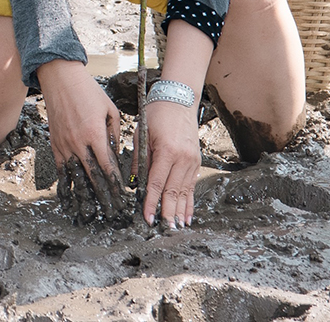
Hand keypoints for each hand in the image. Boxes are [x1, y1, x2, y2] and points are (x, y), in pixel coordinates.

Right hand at [37, 59, 126, 220]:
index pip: (108, 167)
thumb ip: (114, 135)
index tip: (123, 199)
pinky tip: (69, 200)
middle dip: (104, 197)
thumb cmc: (89, 92)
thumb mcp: (110, 110)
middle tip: (113, 213)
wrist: (60, 79)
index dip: (116, 186)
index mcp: (95, 134)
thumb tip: (116, 156)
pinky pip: (61, 170)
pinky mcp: (55, 144)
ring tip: (91, 214)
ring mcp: (64, 145)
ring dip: (84, 197)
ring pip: (75, 177)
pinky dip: (65, 187)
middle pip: (93, 177)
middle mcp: (79, 143)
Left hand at [141, 94, 201, 227]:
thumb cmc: (157, 114)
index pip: (157, 184)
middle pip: (173, 192)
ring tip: (176, 227)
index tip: (147, 217)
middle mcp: (182, 159)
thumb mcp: (143, 134)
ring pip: (184, 192)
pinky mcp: (196, 161)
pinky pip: (192, 186)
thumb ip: (139, 160)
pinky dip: (189, 202)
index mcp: (167, 151)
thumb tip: (134, 184)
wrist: (179, 100)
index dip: (152, 203)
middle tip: (163, 228)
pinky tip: (188, 215)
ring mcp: (192, 161)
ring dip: (180, 211)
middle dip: (167, 212)